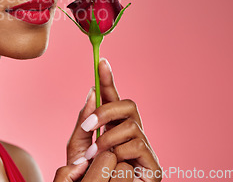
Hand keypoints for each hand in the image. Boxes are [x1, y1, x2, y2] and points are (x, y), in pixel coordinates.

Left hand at [54, 59, 161, 181]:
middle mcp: (132, 133)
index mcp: (115, 127)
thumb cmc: (88, 173)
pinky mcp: (153, 166)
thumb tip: (91, 92)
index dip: (108, 80)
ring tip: (94, 155)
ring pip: (131, 126)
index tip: (101, 62)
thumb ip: (85, 119)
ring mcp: (144, 149)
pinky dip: (118, 152)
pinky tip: (110, 163)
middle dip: (107, 111)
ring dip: (107, 138)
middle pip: (128, 105)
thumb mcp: (79, 144)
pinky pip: (137, 145)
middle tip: (89, 126)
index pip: (113, 98)